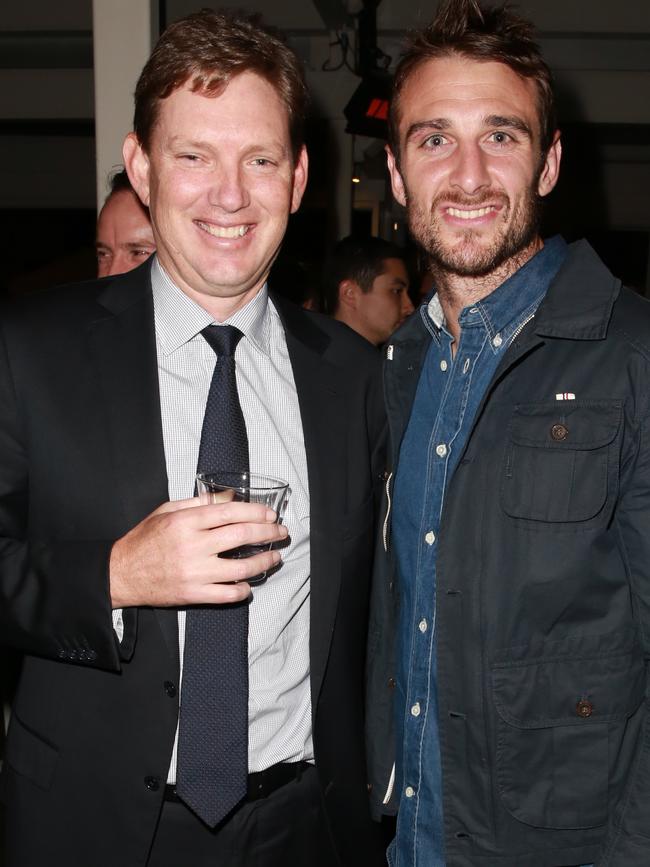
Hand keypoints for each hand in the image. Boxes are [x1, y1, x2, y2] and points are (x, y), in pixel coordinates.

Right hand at [109, 497, 286, 607]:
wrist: (121, 573)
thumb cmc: (144, 540)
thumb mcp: (167, 511)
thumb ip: (199, 503)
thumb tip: (231, 497)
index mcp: (185, 522)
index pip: (230, 512)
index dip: (256, 512)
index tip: (270, 514)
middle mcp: (192, 546)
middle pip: (241, 537)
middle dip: (268, 533)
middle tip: (281, 532)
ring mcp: (194, 572)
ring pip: (241, 568)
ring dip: (264, 561)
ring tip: (275, 557)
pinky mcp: (193, 594)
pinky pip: (227, 594)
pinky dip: (243, 590)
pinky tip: (249, 584)